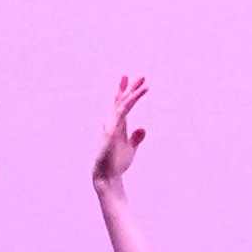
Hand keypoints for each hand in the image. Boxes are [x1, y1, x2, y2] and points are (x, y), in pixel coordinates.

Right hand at [93, 75, 148, 192]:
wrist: (107, 176)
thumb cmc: (117, 162)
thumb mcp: (130, 148)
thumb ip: (136, 137)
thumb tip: (143, 127)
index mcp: (117, 125)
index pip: (122, 105)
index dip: (127, 92)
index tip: (135, 81)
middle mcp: (112, 123)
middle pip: (121, 101)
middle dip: (130, 88)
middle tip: (141, 75)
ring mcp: (110, 127)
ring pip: (122, 106)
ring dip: (133, 95)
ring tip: (144, 85)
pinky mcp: (110, 134)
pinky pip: (119, 119)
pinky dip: (126, 109)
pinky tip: (132, 100)